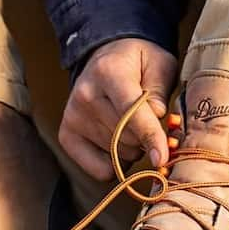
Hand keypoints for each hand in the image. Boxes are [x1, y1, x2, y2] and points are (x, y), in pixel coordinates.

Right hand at [60, 39, 177, 180]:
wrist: (106, 59)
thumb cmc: (138, 64)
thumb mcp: (160, 64)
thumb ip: (160, 90)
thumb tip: (158, 116)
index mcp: (109, 72)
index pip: (131, 111)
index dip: (150, 136)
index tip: (161, 158)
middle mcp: (85, 95)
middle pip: (127, 139)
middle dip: (147, 139)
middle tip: (150, 123)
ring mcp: (73, 117)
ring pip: (118, 156)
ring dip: (134, 149)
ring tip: (132, 126)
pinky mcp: (67, 136)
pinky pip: (100, 170)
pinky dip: (116, 164)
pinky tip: (118, 143)